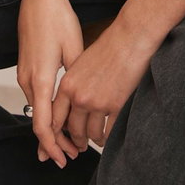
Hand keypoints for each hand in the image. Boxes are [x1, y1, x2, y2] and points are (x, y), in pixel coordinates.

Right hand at [17, 0, 88, 168]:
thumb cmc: (57, 18)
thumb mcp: (74, 49)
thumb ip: (76, 79)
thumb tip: (84, 101)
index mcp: (41, 79)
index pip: (42, 126)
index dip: (54, 147)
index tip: (65, 160)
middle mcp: (28, 80)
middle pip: (38, 122)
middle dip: (55, 142)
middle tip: (74, 155)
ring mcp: (24, 72)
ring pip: (35, 110)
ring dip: (52, 126)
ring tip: (72, 138)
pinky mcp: (25, 65)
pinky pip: (34, 96)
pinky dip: (45, 110)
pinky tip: (60, 113)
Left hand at [49, 15, 158, 155]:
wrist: (129, 38)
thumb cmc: (108, 45)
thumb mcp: (81, 63)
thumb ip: (73, 84)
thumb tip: (72, 103)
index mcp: (67, 84)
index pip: (55, 117)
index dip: (57, 133)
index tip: (60, 139)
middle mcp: (79, 97)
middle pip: (73, 130)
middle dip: (77, 141)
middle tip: (79, 146)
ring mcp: (97, 103)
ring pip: (91, 133)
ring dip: (94, 139)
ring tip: (96, 139)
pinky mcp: (115, 106)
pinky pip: (109, 130)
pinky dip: (109, 135)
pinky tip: (109, 134)